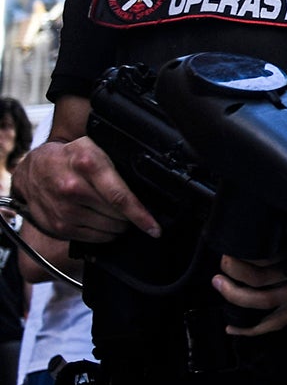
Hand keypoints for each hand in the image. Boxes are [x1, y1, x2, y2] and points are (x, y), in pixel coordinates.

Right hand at [11, 136, 158, 242]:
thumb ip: (118, 162)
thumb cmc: (71, 156)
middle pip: (116, 215)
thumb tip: (148, 182)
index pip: (119, 196)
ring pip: (107, 228)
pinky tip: (103, 223)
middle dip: (131, 217)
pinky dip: (104, 234)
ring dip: (118, 226)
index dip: (141, 215)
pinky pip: (92, 238)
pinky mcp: (58, 225)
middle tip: (131, 211)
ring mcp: (63, 209)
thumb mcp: (95, 147)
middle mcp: (73, 188)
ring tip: (117, 216)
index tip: (155, 228)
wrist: (33, 168)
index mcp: (87, 164)